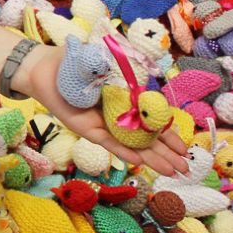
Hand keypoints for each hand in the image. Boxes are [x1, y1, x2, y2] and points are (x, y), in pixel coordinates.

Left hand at [13, 43, 189, 176]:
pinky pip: (110, 142)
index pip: (154, 121)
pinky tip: (142, 162)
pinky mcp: (88, 130)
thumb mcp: (108, 62)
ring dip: (152, 158)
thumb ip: (127, 72)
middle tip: (186, 169)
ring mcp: (104, 125)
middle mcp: (119, 117)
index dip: (170, 134)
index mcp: (128, 101)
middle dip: (167, 153)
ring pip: (133, 145)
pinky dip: (125, 150)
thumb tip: (150, 73)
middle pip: (147, 138)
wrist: (46, 67)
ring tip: (173, 172)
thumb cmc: (78, 61)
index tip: (185, 147)